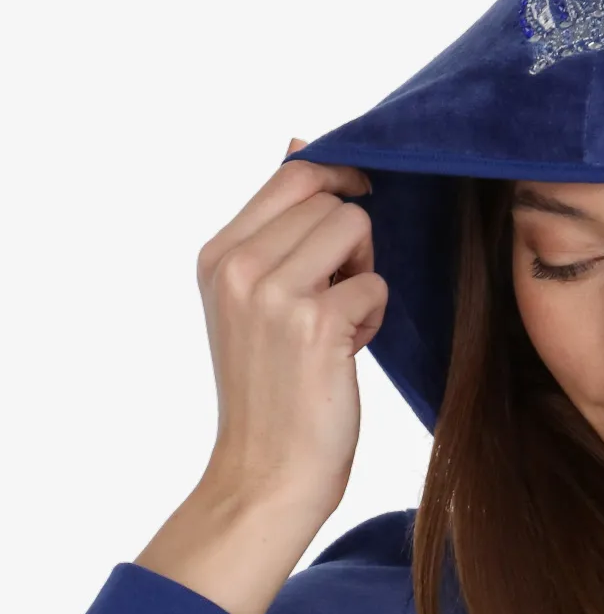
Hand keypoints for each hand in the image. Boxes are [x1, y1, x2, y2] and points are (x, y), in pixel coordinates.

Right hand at [194, 138, 382, 518]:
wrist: (266, 473)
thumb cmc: (272, 389)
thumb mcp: (254, 299)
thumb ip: (278, 226)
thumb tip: (301, 140)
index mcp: (218, 254)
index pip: (291, 174)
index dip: (338, 180)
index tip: (356, 211)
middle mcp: (238, 266)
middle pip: (330, 199)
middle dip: (351, 242)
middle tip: (336, 296)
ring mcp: (273, 293)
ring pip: (354, 228)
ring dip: (363, 275)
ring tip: (339, 323)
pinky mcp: (315, 323)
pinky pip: (374, 284)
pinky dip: (372, 317)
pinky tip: (346, 353)